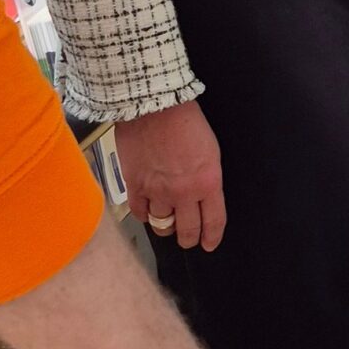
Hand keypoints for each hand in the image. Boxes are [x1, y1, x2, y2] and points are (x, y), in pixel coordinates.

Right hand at [115, 101, 225, 251]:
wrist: (154, 104)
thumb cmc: (186, 120)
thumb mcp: (210, 150)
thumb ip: (207, 177)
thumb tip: (202, 194)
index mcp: (207, 183)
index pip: (213, 221)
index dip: (211, 237)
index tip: (208, 244)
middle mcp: (183, 193)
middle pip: (187, 230)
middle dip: (189, 239)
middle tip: (188, 239)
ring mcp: (157, 192)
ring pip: (162, 225)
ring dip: (165, 227)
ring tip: (166, 224)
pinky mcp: (135, 186)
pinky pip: (139, 212)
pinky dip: (143, 214)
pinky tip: (146, 210)